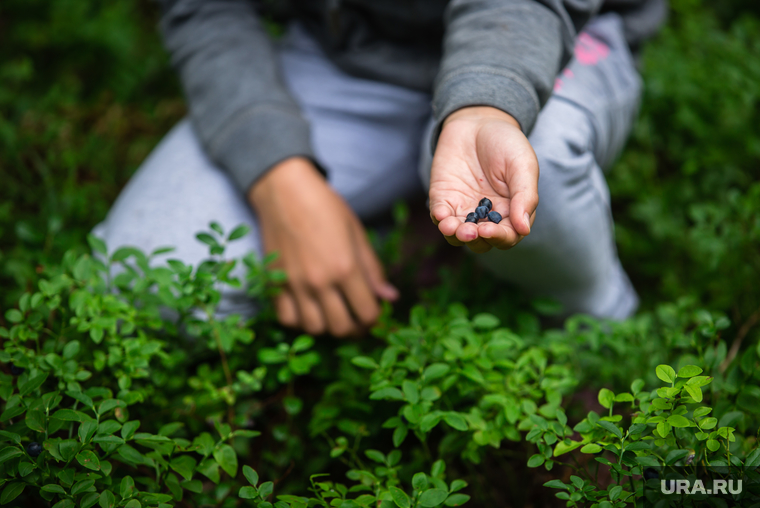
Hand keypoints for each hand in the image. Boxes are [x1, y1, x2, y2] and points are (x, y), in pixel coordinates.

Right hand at [248, 157, 397, 336]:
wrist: (284, 190)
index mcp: (346, 268)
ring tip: (332, 312)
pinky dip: (299, 320)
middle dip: (354, 327)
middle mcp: (320, 282)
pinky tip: (308, 308)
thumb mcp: (357, 233)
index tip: (373, 309)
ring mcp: (295, 285)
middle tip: (355, 315)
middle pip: (341, 328)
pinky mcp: (275, 283)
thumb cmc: (325, 207)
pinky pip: (287, 319)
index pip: (368, 313)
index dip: (375, 317)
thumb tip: (389, 297)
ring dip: (327, 326)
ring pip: (314, 329)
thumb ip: (373, 269)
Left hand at [429, 107, 538, 252]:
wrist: (478, 121)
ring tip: (452, 227)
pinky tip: (441, 215)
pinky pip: (440, 215)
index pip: (507, 236)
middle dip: (475, 240)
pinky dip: (439, 218)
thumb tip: (523, 229)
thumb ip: (525, 196)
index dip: (499, 237)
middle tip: (470, 231)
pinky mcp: (443, 199)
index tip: (490, 230)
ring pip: (457, 235)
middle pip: (481, 242)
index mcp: (512, 212)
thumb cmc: (506, 143)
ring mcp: (463, 209)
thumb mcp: (523, 165)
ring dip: (454, 236)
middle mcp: (487, 216)